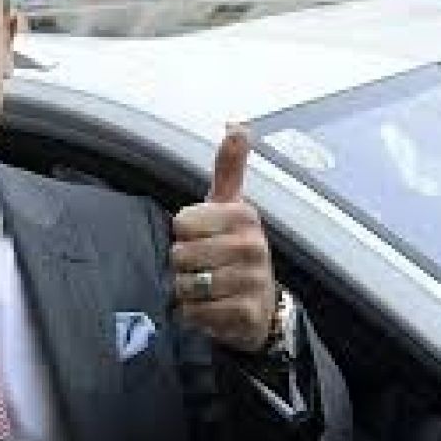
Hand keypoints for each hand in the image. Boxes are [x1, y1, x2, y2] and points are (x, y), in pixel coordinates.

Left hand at [171, 123, 275, 351]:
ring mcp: (252, 280)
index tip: (201, 237)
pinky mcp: (245, 314)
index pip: (181, 222)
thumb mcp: (229, 206)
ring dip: (186, 291)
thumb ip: (229, 167)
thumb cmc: (234, 249)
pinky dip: (193, 315)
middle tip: (203, 266)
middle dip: (182, 265)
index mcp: (243, 216)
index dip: (182, 233)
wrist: (260, 306)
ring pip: (185, 285)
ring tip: (207, 288)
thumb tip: (237, 126)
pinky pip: (194, 313)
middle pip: (180, 254)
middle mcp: (252, 246)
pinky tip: (210, 309)